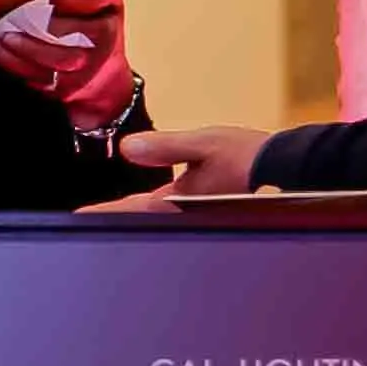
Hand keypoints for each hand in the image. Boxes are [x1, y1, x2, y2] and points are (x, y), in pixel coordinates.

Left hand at [0, 0, 131, 125]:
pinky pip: (26, 77)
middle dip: (27, 43)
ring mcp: (69, 80)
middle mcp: (86, 60)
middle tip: (5, 30)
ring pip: (35, 68)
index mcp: (103, 36)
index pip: (75, 27)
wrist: (108, 87)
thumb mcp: (112, 14)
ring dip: (9, 55)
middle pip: (54, 53)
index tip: (31, 8)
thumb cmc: (106, 44)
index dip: (51, 20)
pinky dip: (6, 65)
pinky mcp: (52, 91)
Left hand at [87, 124, 265, 210]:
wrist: (287, 170)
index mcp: (179, 201)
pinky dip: (160, 213)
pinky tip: (156, 209)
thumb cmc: (249, 157)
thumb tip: (127, 148)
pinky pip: (177, 216)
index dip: (104, 212)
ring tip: (114, 217)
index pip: (132, 208)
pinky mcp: (211, 213)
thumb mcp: (203, 144)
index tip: (79, 216)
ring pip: (159, 221)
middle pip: (143, 221)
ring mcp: (199, 217)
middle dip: (118, 221)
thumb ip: (164, 147)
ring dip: (138, 218)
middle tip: (90, 219)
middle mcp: (186, 215)